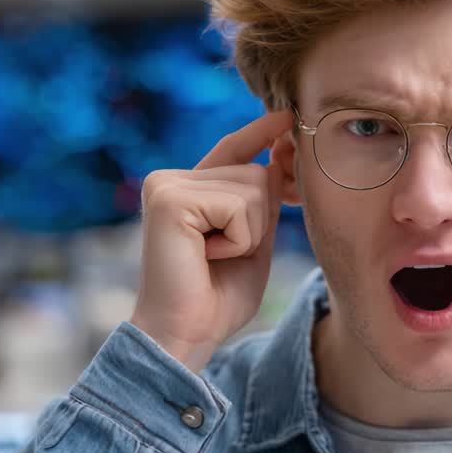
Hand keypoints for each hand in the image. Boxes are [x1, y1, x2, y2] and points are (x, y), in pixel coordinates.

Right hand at [131, 110, 293, 371]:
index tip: (284, 116)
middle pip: (257, 173)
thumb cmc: (217, 299)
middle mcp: (172, 179)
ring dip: (249, 234)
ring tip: (213, 258)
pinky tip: (206, 257)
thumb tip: (280, 154)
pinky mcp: (169, 198)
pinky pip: (239, 206)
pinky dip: (238, 240)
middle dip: (260, 222)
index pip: (233, 151)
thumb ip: (264, 200)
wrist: (186, 336)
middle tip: (223, 257)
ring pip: (254, 187)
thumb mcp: (254, 240)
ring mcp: (167, 184)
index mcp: (189, 189)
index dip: (260, 134)